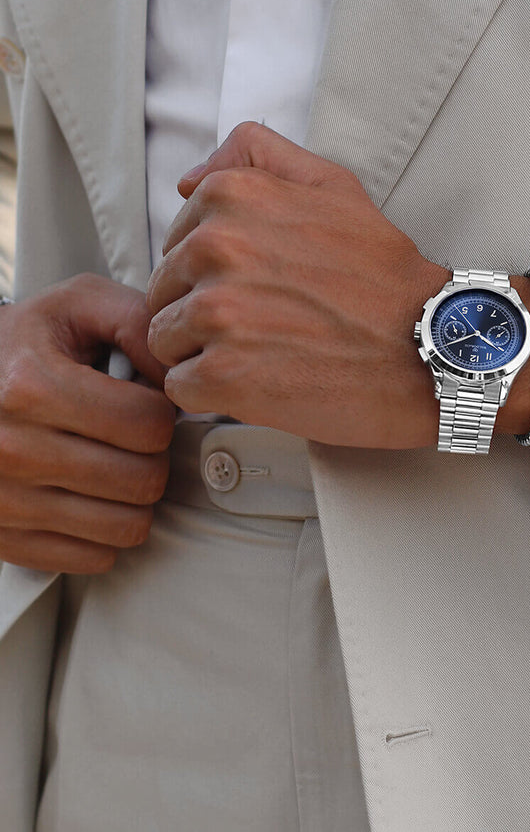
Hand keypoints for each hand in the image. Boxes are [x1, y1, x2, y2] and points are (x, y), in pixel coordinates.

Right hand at [0, 275, 176, 573]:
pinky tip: (93, 497)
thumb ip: (139, 322)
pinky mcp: (5, 538)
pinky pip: (93, 558)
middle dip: (154, 456)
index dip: (162, 412)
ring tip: (117, 464)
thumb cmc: (29, 341)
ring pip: (125, 527)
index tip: (144, 403)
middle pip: (142, 479)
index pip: (148, 426)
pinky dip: (106, 532)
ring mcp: (4, 500)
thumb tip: (178, 375)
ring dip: (136, 497)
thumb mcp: (80, 304)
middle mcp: (12, 449)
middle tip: (134, 437)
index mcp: (32, 387)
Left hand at [147, 122, 447, 447]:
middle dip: (205, 314)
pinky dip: (215, 395)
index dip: (214, 275)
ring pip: (166, 340)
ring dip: (207, 355)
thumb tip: (189, 178)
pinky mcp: (221, 374)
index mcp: (233, 197)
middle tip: (268, 326)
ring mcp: (217, 313)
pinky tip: (262, 384)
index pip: (177, 245)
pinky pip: (181, 387)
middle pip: (166, 292)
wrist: (431, 346)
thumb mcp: (334, 187)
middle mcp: (216, 248)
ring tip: (267, 355)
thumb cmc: (385, 278)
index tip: (260, 290)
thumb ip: (259, 157)